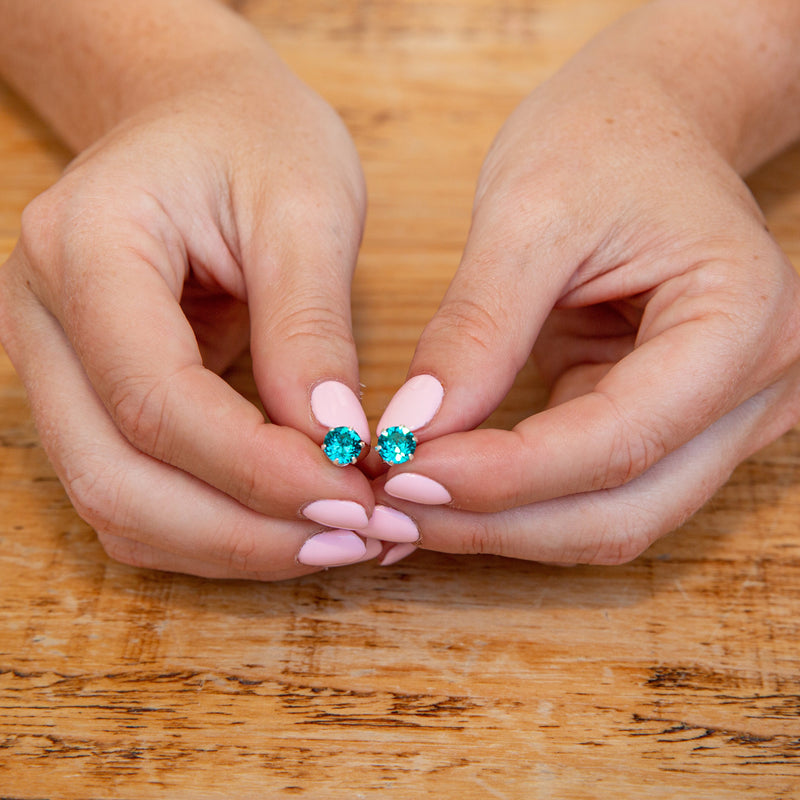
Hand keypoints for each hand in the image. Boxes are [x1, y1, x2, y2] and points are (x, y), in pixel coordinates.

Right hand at [0, 19, 380, 578]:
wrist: (195, 114)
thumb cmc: (252, 137)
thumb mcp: (305, 208)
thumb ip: (311, 330)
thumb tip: (337, 447)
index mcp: (85, 247)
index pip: (156, 398)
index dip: (257, 470)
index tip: (356, 497)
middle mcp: (43, 320)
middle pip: (118, 478)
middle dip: (245, 532)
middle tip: (359, 537)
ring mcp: (55, 367)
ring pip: (120, 505)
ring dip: (233, 544)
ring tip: (341, 539)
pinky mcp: (90, 397)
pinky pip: (137, 494)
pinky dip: (214, 526)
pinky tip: (293, 522)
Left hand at [372, 4, 799, 564]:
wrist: (647, 127)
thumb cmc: (603, 142)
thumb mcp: (529, 212)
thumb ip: (477, 329)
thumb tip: (413, 429)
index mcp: (741, 323)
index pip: (617, 441)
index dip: (502, 476)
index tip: (401, 473)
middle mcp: (753, 390)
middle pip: (621, 510)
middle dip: (496, 523)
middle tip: (391, 511)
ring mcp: (715, 419)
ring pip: (608, 520)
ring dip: (502, 527)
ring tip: (405, 508)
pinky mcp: (666, 426)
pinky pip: (590, 494)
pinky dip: (514, 504)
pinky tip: (444, 492)